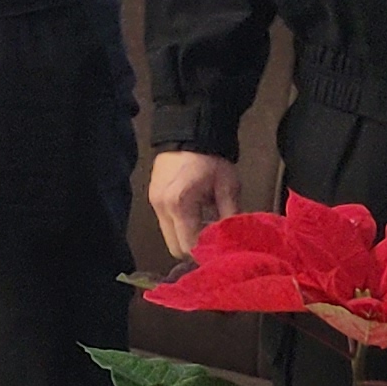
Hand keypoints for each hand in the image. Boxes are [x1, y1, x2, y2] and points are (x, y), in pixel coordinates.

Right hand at [148, 150, 241, 264]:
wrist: (189, 132)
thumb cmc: (211, 159)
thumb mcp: (228, 187)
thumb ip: (230, 217)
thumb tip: (234, 242)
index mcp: (180, 204)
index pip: (188, 246)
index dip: (204, 253)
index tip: (219, 251)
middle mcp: (161, 207)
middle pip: (174, 248)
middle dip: (194, 249)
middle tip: (213, 240)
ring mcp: (154, 203)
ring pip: (169, 236)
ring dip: (186, 236)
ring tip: (205, 225)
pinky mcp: (152, 198)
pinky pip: (165, 223)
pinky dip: (180, 225)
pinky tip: (194, 215)